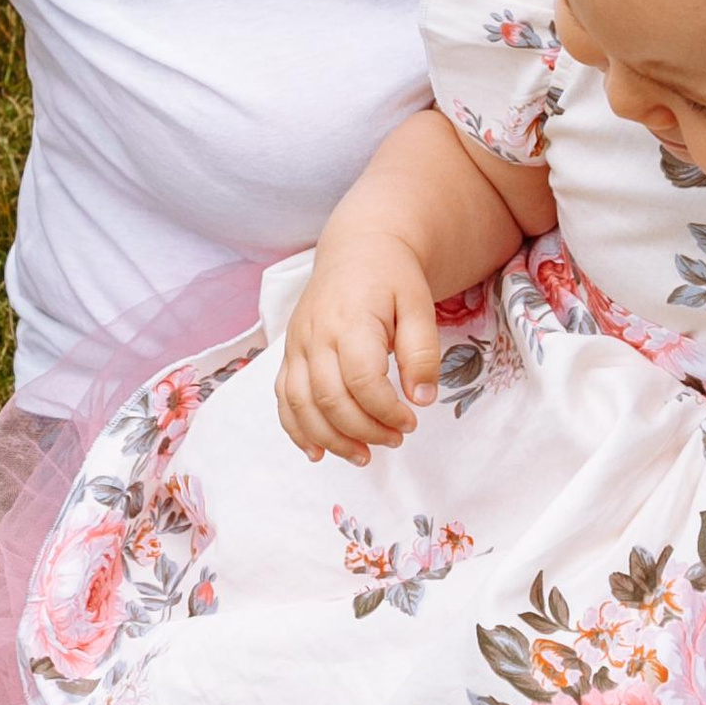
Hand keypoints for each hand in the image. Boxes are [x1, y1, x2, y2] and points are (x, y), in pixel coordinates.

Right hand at [277, 228, 443, 465]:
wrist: (357, 249)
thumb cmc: (392, 277)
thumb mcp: (420, 305)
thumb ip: (422, 351)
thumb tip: (422, 399)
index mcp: (351, 321)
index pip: (362, 381)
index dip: (387, 411)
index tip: (411, 421)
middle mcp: (316, 336)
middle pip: (330, 400)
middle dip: (364, 430)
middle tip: (395, 439)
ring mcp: (297, 346)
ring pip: (302, 406)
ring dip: (331, 439)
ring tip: (363, 455)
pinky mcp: (289, 354)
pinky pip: (283, 399)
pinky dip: (296, 430)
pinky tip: (317, 452)